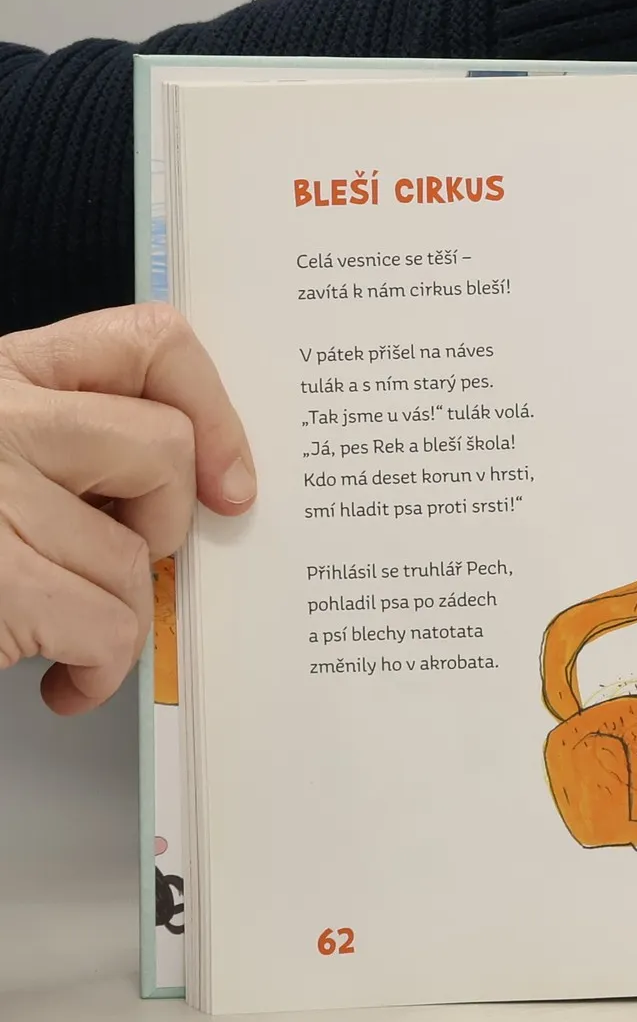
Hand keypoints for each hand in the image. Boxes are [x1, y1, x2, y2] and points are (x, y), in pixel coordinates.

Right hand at [0, 306, 253, 713]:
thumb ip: (73, 443)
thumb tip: (202, 484)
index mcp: (0, 375)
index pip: (148, 342)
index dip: (213, 411)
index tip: (228, 481)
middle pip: (164, 448)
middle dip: (166, 525)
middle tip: (125, 562)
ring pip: (134, 556)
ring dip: (118, 616)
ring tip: (72, 635)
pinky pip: (108, 628)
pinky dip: (99, 671)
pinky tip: (61, 679)